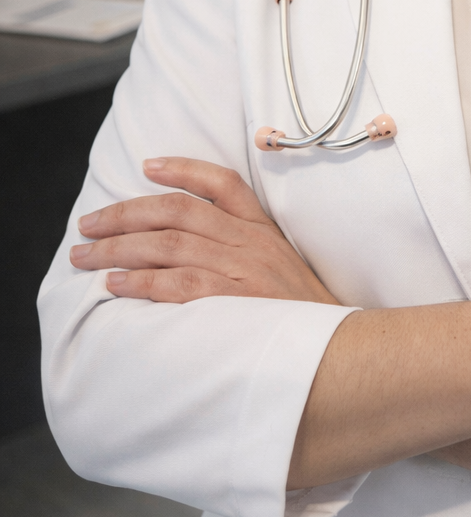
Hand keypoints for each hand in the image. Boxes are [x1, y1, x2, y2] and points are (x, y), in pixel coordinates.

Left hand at [70, 158, 339, 305]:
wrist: (340, 351)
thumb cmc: (305, 317)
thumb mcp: (285, 268)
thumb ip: (249, 251)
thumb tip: (196, 247)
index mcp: (263, 229)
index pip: (222, 183)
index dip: (182, 169)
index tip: (147, 165)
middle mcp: (250, 242)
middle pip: (177, 211)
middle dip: (124, 214)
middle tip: (87, 224)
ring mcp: (241, 270)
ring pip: (168, 244)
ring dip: (118, 247)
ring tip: (84, 255)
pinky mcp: (232, 301)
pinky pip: (175, 283)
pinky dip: (139, 281)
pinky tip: (113, 283)